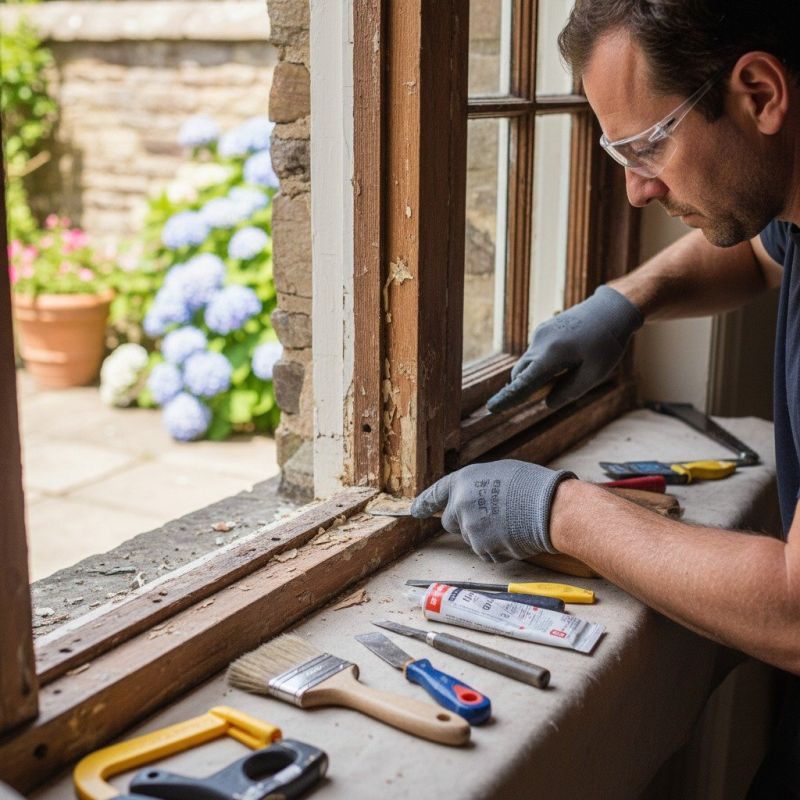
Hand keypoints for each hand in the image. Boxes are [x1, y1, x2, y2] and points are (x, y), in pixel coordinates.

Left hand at [410, 460, 574, 561]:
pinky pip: (485, 552)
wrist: (549, 507)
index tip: (415, 510)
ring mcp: (470, 528)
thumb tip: (473, 498)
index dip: (424, 502)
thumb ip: (477, 487)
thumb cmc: (530, 486)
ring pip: (470, 538)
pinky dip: (497, 548)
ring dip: (484, 536)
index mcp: (463, 481)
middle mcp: (460, 504)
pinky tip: (513, 536)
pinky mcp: (482, 547)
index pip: (436, 493)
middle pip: (450, 522)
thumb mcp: (497, 474)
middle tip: (489, 518)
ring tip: (509, 524)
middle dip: (464, 523)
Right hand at [487, 285, 642, 413]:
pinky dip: (542, 363)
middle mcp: (540, 342)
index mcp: (551, 355)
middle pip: (520, 372)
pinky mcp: (545, 328)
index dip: (508, 397)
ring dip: (535, 374)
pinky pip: (536, 351)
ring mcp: (541, 333)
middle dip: (522, 387)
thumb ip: (568, 392)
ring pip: (528, 361)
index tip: (492, 408)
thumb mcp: (593, 375)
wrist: (612, 309)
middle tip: (539, 396)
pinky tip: (568, 359)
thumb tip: (547, 402)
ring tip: (565, 374)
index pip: (523, 382)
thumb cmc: (607, 344)